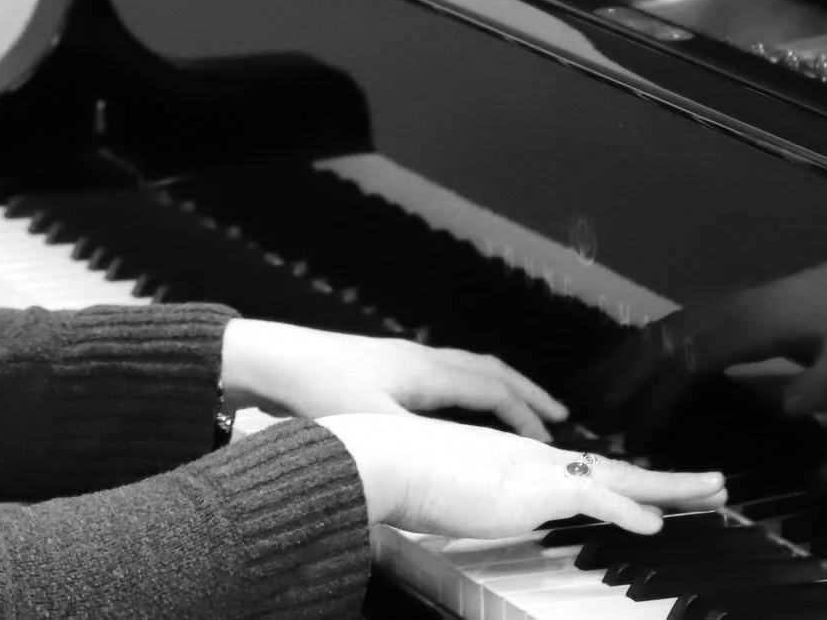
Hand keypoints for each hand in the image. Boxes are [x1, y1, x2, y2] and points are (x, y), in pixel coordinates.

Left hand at [221, 319, 566, 439]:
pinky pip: (441, 374)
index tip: (551, 435)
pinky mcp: (380, 367)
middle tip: (555, 412)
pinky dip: (465, 389)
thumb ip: (420, 445)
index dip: (527, 412)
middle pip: (487, 370)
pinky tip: (454, 410)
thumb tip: (459, 467)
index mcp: (426, 371)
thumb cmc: (317, 388)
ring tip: (515, 409)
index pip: (494, 389)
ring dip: (495, 387)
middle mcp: (420, 358)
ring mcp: (400, 359)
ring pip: (464, 368)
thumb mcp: (374, 424)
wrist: (271, 359)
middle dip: (525, 392)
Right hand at [320, 413, 725, 536]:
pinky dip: (628, 511)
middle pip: (616, 469)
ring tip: (712, 490)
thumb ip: (476, 501)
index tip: (658, 491)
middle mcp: (535, 459)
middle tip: (714, 480)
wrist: (383, 460)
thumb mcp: (451, 496)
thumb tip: (481, 510)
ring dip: (670, 486)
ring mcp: (535, 471)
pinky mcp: (530, 488)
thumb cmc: (403, 480)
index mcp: (518, 462)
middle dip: (669, 478)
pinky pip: (593, 500)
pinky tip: (656, 524)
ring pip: (620, 477)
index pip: (585, 472)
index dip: (626, 482)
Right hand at [580, 248, 826, 431]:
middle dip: (621, 378)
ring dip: (621, 360)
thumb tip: (782, 411)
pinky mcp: (721, 311)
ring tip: (587, 391)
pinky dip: (639, 347)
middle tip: (587, 414)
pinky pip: (670, 327)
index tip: (634, 433)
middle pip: (659, 343)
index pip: (688, 362)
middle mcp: (722, 313)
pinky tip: (621, 366)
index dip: (657, 396)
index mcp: (747, 327)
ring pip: (657, 331)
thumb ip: (818, 387)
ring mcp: (718, 308)